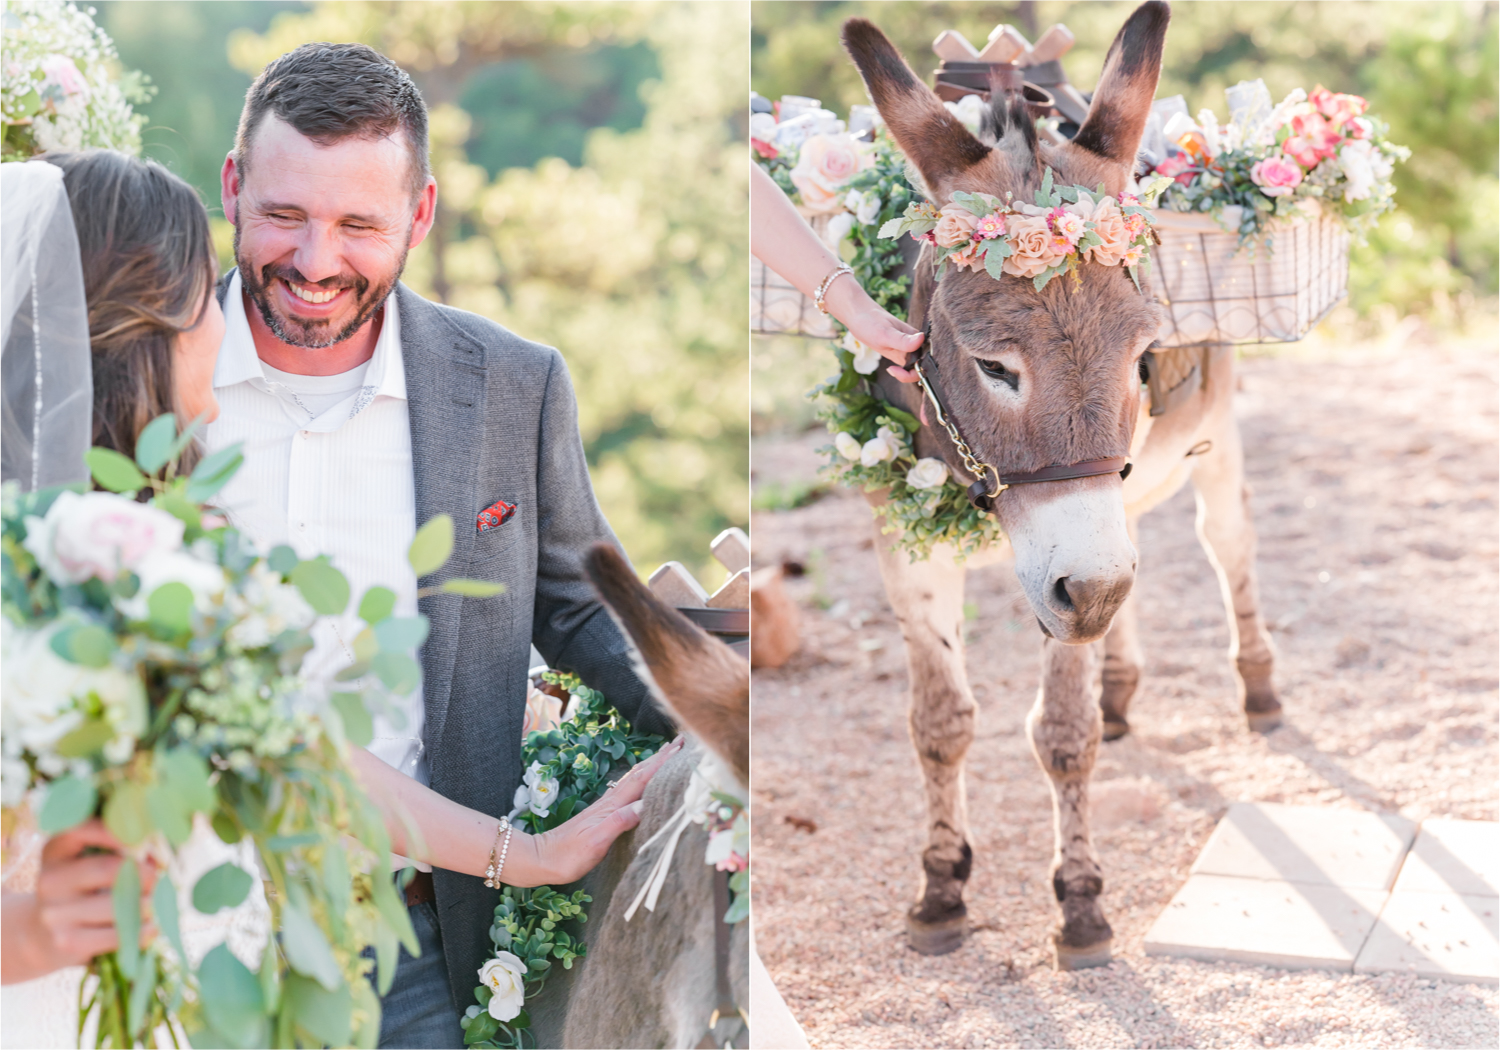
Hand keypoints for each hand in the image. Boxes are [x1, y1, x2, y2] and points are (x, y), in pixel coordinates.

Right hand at [2, 820, 156, 983]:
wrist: (39, 935)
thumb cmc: (80, 888)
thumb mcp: (86, 861)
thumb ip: (117, 850)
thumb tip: (157, 855)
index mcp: (56, 850)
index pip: (82, 830)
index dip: (117, 830)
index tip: (146, 835)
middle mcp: (50, 880)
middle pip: (109, 869)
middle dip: (145, 873)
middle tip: (160, 877)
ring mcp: (55, 913)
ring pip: (118, 905)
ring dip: (149, 904)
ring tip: (157, 903)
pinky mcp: (67, 941)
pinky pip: (117, 935)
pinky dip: (143, 931)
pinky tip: (152, 926)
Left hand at [525, 736, 685, 885]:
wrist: (541, 859)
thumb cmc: (567, 856)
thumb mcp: (595, 842)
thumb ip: (619, 823)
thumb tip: (644, 805)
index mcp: (612, 806)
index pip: (642, 779)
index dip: (662, 763)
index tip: (680, 746)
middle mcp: (610, 802)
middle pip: (640, 773)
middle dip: (661, 757)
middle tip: (681, 742)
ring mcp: (605, 807)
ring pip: (635, 780)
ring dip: (652, 766)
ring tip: (668, 755)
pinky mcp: (602, 815)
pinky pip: (629, 791)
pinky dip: (642, 781)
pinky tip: (643, 783)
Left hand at [827, 280, 924, 382]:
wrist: (858, 315)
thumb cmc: (870, 321)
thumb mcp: (885, 333)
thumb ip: (903, 340)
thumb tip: (921, 339)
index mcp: (916, 338)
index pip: (925, 362)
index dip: (914, 372)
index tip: (895, 369)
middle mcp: (915, 344)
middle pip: (922, 367)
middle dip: (910, 374)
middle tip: (892, 369)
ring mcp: (908, 348)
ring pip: (915, 366)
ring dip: (906, 373)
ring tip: (891, 369)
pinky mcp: (900, 350)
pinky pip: (908, 364)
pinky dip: (902, 370)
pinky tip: (891, 368)